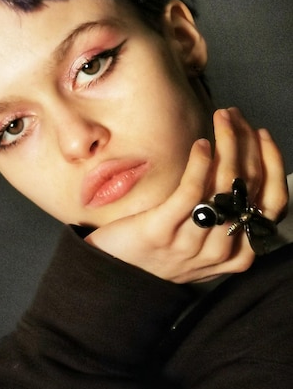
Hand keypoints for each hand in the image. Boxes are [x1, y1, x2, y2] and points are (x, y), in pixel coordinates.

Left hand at [86, 109, 286, 283]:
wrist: (115, 274)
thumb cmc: (163, 245)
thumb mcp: (203, 236)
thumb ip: (223, 210)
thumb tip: (238, 158)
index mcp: (237, 252)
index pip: (272, 203)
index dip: (272, 163)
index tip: (261, 133)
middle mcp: (220, 250)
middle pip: (247, 187)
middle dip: (247, 143)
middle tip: (236, 115)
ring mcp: (190, 244)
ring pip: (223, 186)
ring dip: (228, 144)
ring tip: (222, 118)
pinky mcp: (161, 232)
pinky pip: (190, 193)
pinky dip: (201, 164)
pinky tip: (201, 143)